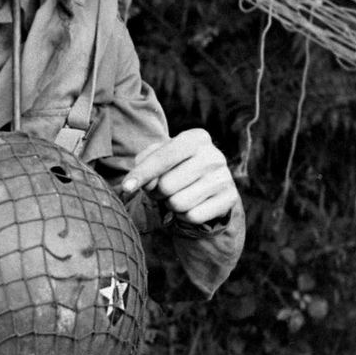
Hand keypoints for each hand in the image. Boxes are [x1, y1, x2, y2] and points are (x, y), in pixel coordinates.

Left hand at [121, 129, 238, 225]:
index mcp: (196, 138)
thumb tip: (141, 184)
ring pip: (178, 203)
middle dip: (158, 192)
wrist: (208, 186)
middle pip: (167, 185)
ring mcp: (224, 178)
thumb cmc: (175, 168)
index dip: (141, 174)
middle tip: (164, 189)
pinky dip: (185, 216)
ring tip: (179, 195)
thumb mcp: (158, 158)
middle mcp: (214, 155)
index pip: (162, 157)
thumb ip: (143, 166)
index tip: (126, 188)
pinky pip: (192, 216)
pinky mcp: (229, 200)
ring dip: (171, 204)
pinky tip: (192, 205)